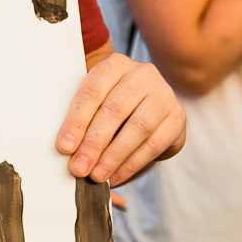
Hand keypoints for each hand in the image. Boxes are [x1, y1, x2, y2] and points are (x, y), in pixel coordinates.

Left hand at [56, 51, 186, 186]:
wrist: (149, 107)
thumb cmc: (114, 105)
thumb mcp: (96, 102)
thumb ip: (82, 119)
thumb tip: (67, 148)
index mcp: (115, 65)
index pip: (92, 93)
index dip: (76, 122)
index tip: (64, 147)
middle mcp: (142, 74)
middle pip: (114, 110)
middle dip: (94, 143)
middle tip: (79, 168)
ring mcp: (164, 94)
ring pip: (137, 128)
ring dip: (113, 157)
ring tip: (96, 176)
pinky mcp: (177, 117)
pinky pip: (154, 144)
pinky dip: (132, 164)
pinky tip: (116, 176)